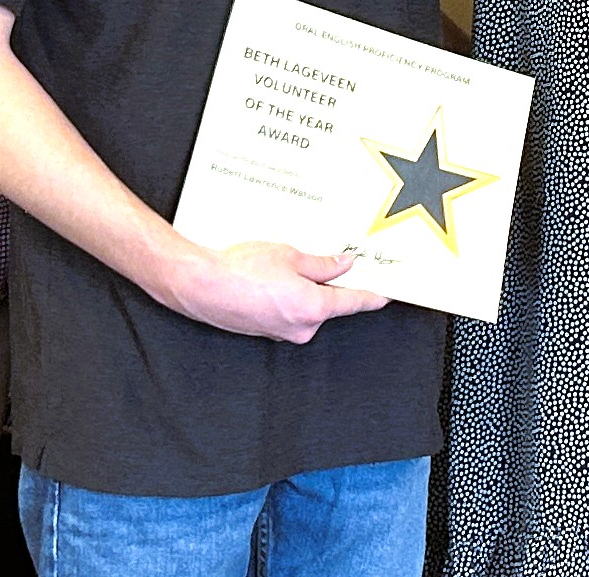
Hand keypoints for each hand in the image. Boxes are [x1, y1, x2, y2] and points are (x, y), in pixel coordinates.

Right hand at [150, 238, 388, 344]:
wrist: (200, 286)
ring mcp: (282, 332)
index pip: (354, 302)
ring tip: (280, 266)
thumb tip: (343, 265)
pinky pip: (287, 312)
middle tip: (322, 259)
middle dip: (327, 283)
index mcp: (313, 308)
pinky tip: (268, 279)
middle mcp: (301, 327)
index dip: (373, 296)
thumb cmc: (241, 270)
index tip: (388, 293)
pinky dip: (285, 297)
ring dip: (302, 289)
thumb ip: (321, 264)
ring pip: (306, 307)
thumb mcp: (289, 256)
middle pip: (328, 304)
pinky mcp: (265, 331)